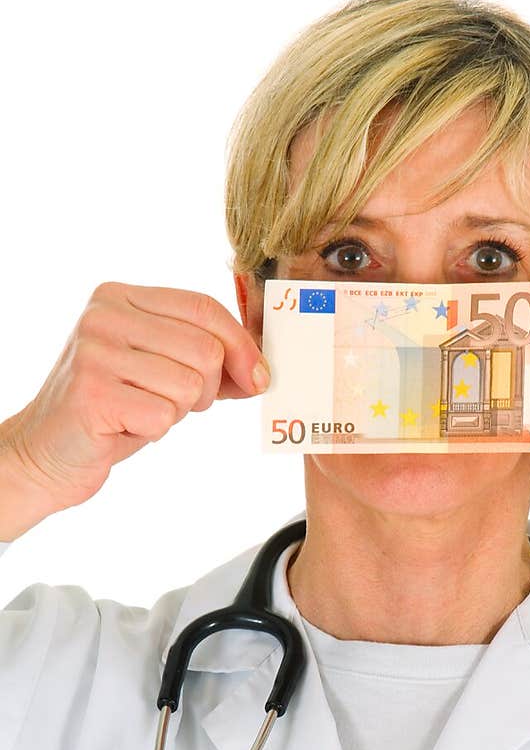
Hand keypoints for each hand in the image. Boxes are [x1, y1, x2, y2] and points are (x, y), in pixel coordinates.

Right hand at [2, 282, 270, 529]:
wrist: (48, 453)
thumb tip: (262, 370)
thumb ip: (207, 361)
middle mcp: (104, 315)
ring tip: (141, 412)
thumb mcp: (161, 373)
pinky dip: (154, 430)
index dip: (242, 345)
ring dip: (176, 412)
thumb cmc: (114, 412)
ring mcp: (94, 350)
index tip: (258, 378)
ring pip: (189, 385)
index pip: (204, 307)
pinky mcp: (92, 391)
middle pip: (205, 349)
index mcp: (122, 297)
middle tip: (169, 403)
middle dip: (204, 389)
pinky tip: (124, 427)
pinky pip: (163, 415)